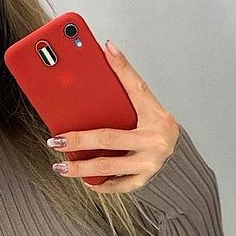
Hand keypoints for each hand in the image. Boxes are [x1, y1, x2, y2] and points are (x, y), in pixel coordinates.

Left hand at [48, 39, 180, 193]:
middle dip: (78, 140)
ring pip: (108, 165)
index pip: (137, 88)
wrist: (179, 164)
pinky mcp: (144, 180)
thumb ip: (128, 90)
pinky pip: (116, 184)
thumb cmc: (157, 134)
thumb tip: (108, 52)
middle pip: (108, 138)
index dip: (122, 68)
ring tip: (60, 165)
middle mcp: (154, 139)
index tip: (106, 51)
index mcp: (155, 116)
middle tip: (55, 140)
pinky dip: (99, 183)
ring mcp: (149, 162)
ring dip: (80, 168)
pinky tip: (85, 180)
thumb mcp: (147, 111)